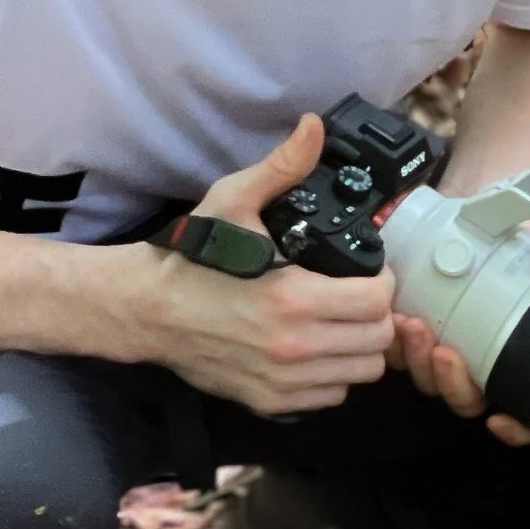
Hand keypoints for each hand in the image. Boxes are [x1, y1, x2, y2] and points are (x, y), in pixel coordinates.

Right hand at [102, 115, 395, 412]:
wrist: (147, 309)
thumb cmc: (193, 256)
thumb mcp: (234, 201)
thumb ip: (281, 167)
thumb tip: (313, 126)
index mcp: (294, 297)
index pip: (378, 301)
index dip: (382, 282)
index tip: (369, 272)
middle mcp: (294, 346)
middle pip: (378, 341)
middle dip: (376, 315)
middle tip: (358, 297)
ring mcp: (283, 379)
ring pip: (362, 373)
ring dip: (359, 347)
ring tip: (341, 323)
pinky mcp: (270, 401)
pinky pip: (331, 395)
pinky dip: (334, 374)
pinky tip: (317, 349)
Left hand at [391, 238, 529, 448]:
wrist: (478, 213)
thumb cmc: (517, 241)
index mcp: (522, 359)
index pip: (529, 413)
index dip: (517, 429)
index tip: (500, 422)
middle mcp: (485, 365)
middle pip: (467, 400)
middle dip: (453, 383)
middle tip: (445, 352)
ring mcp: (447, 353)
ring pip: (430, 382)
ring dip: (420, 363)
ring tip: (414, 327)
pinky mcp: (414, 335)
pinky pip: (398, 357)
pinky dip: (394, 347)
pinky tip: (396, 323)